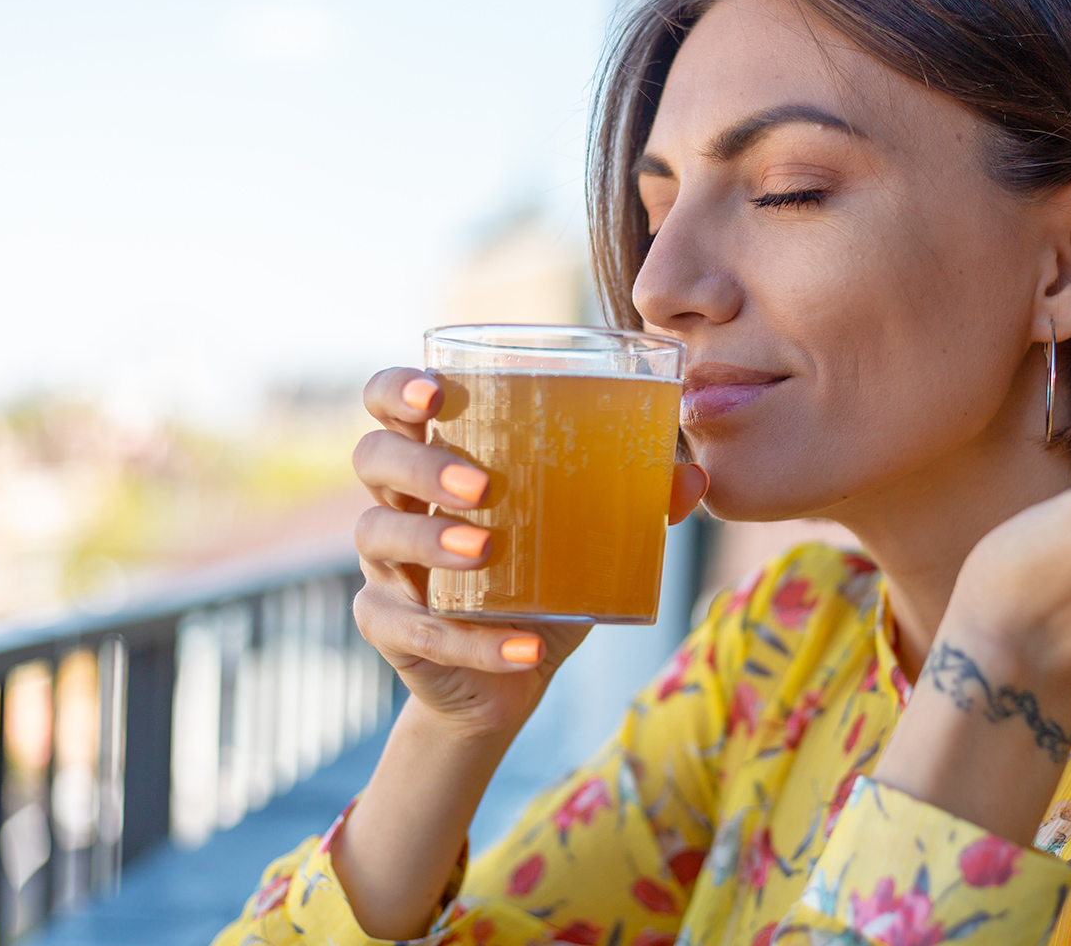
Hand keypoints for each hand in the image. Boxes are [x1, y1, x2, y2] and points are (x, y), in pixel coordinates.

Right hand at [348, 366, 709, 737]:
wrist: (505, 681)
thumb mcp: (585, 540)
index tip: (434, 392)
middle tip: (479, 485)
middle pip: (374, 458)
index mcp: (438, 461)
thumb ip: (633, 504)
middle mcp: (398, 504)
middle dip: (420, 463)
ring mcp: (386, 567)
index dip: (397, 388)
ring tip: (486, 550)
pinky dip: (473, 641)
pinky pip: (414, 629)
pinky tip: (522, 646)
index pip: (389, 403)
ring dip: (432, 539)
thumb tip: (695, 478)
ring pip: (378, 534)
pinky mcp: (388, 628)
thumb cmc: (540, 583)